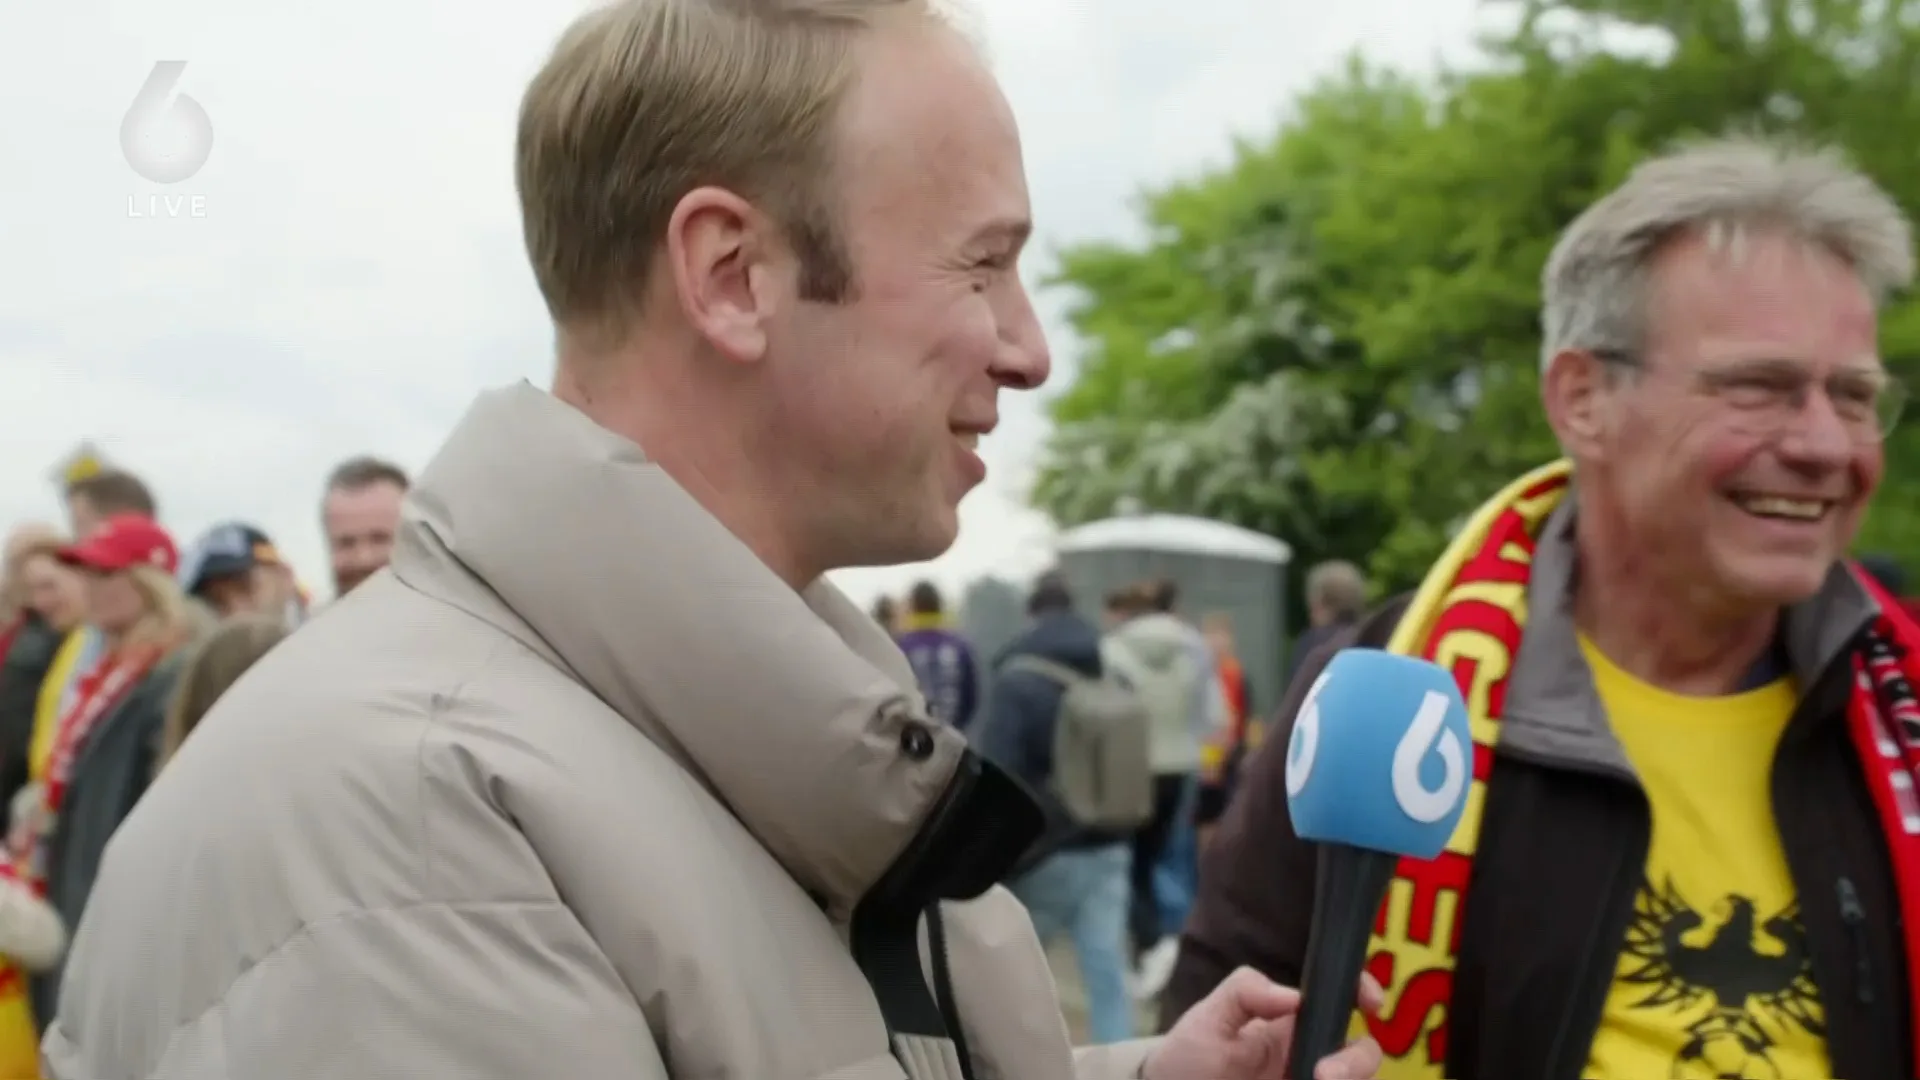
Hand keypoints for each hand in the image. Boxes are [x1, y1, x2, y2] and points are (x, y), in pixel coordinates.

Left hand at [1144, 966, 1383, 1079]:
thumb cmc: (1190, 1056)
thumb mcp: (1209, 1017)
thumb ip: (1245, 992)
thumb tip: (1294, 996)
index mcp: (1294, 1023)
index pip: (1342, 1001)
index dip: (1363, 992)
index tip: (1369, 1002)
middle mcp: (1312, 1057)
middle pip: (1363, 1053)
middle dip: (1357, 1061)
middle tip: (1322, 1076)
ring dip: (1349, 1079)